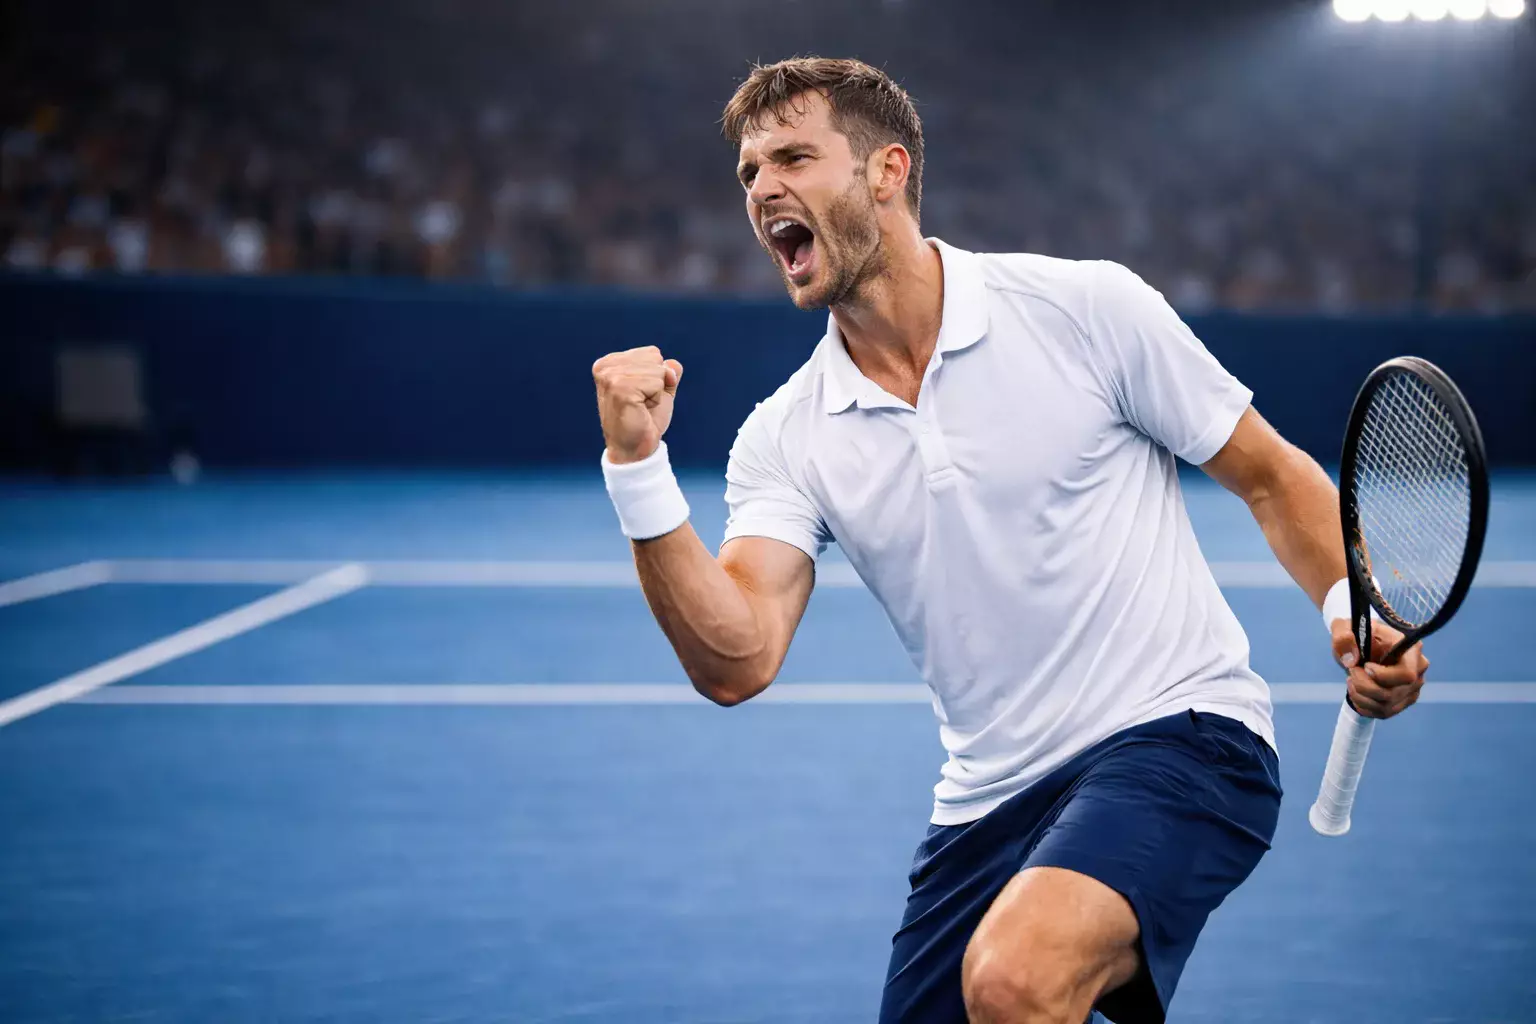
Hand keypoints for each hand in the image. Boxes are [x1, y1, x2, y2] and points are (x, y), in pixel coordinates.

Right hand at [592, 346, 683, 463]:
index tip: (642, 395)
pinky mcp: (619, 388)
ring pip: (657, 370)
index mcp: (610, 363)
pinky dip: (656, 398)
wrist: (636, 448)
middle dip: (657, 382)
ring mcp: (611, 377)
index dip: (657, 376)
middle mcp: (606, 366)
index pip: (652, 353)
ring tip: (641, 406)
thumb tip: (672, 364)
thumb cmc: (645, 419)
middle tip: (643, 403)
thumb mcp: (660, 390)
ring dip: (656, 392)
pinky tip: (641, 409)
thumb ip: (667, 372)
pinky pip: (656, 382)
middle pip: (655, 357)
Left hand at [1329, 617, 1429, 718]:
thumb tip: (1350, 659)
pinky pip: (1383, 713)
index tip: (1365, 666)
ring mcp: (1412, 688)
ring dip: (1361, 696)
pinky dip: (1364, 706)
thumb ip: (1342, 637)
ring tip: (1351, 680)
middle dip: (1364, 686)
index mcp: (1410, 649)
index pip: (1406, 674)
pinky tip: (1355, 692)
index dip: (1382, 676)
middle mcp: (1417, 671)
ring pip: (1386, 706)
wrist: (1358, 646)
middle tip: (1352, 671)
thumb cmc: (1355, 634)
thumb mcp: (1343, 628)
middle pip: (1393, 693)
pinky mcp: (1402, 701)